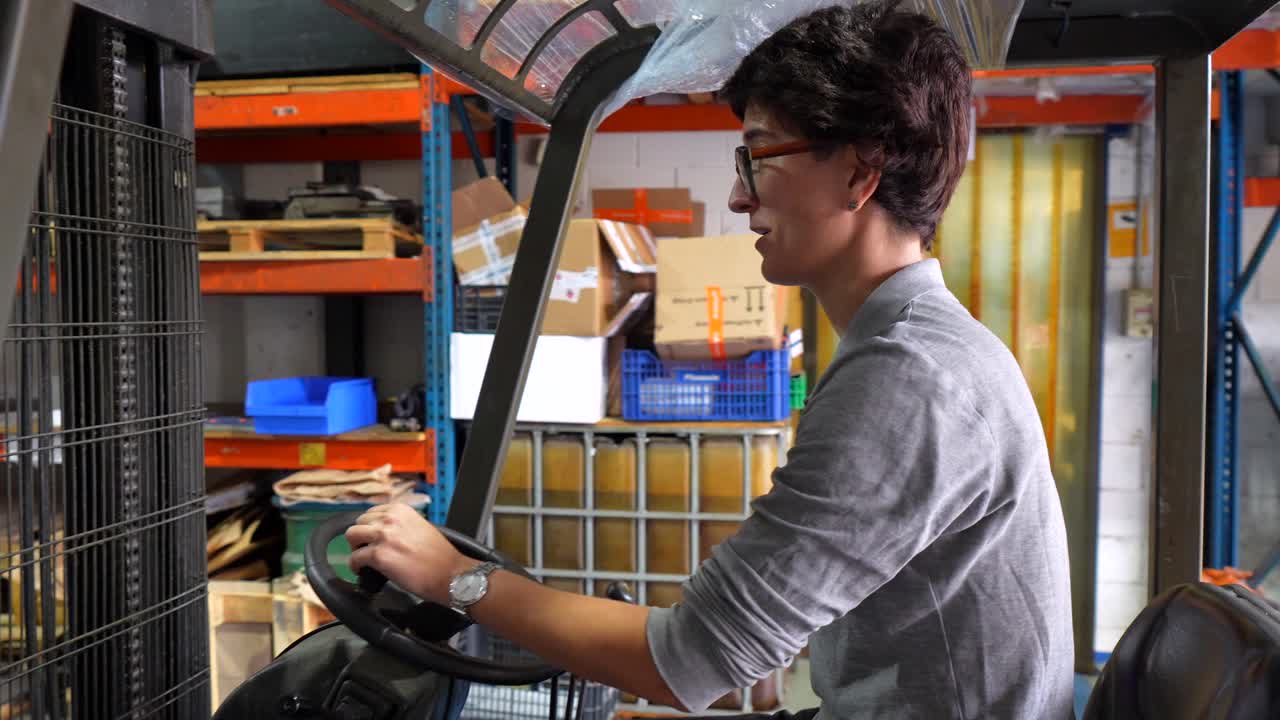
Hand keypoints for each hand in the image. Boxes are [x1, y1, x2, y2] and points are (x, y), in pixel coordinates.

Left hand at [346, 503, 476, 603]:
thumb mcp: (421, 527)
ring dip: (355, 548)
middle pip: (359, 522)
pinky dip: (355, 566)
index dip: (370, 527)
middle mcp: (391, 519)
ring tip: (363, 559)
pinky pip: (355, 558)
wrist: (451, 573)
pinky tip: (362, 571)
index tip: (372, 537)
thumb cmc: (440, 556)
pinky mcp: (379, 555)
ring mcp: (384, 536)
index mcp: (401, 510)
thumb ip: (401, 525)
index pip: (372, 512)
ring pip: (352, 535)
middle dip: (361, 537)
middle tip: (367, 549)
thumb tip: (386, 534)